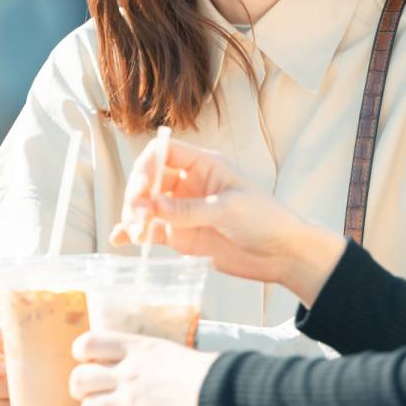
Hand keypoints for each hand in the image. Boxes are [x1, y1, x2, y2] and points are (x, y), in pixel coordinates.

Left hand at [69, 331, 218, 405]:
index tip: (86, 359)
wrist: (218, 394)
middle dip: (78, 386)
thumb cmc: (197, 371)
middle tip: (87, 390)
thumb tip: (112, 363)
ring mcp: (131, 401)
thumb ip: (136, 355)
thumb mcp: (163, 351)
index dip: (81, 352)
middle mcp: (128, 373)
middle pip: (79, 378)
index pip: (88, 344)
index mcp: (136, 348)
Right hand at [111, 137, 345, 304]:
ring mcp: (184, 210)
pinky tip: (121, 239)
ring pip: (147, 206)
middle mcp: (189, 184)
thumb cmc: (265, 218)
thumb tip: (151, 207)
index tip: (141, 187)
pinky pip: (153, 231)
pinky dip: (136, 234)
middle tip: (137, 215)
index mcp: (204, 165)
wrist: (283, 252)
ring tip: (135, 233)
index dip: (146, 165)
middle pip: (149, 180)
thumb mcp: (227, 208)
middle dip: (137, 195)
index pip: (163, 152)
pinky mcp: (183, 235)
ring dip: (134, 216)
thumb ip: (188, 209)